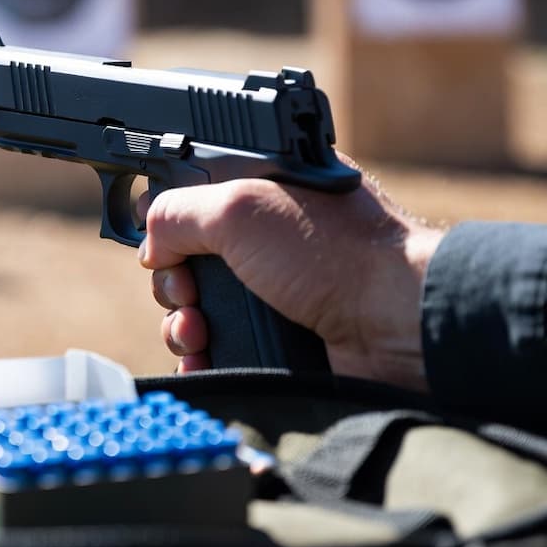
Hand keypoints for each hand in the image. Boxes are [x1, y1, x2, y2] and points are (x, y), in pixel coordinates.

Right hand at [137, 161, 443, 390]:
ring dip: (181, 323)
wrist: (395, 325)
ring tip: (195, 333)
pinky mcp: (277, 337)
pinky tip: (202, 358)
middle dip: (172, 281)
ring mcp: (272, 290)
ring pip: (197, 308)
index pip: (193, 196)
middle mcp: (267, 238)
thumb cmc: (335, 253)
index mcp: (264, 188)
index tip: (156, 241)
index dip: (167, 220)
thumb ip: (176, 212)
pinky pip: (218, 349)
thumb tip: (152, 244)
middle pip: (186, 258)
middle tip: (186, 291)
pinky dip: (201, 356)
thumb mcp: (239, 206)